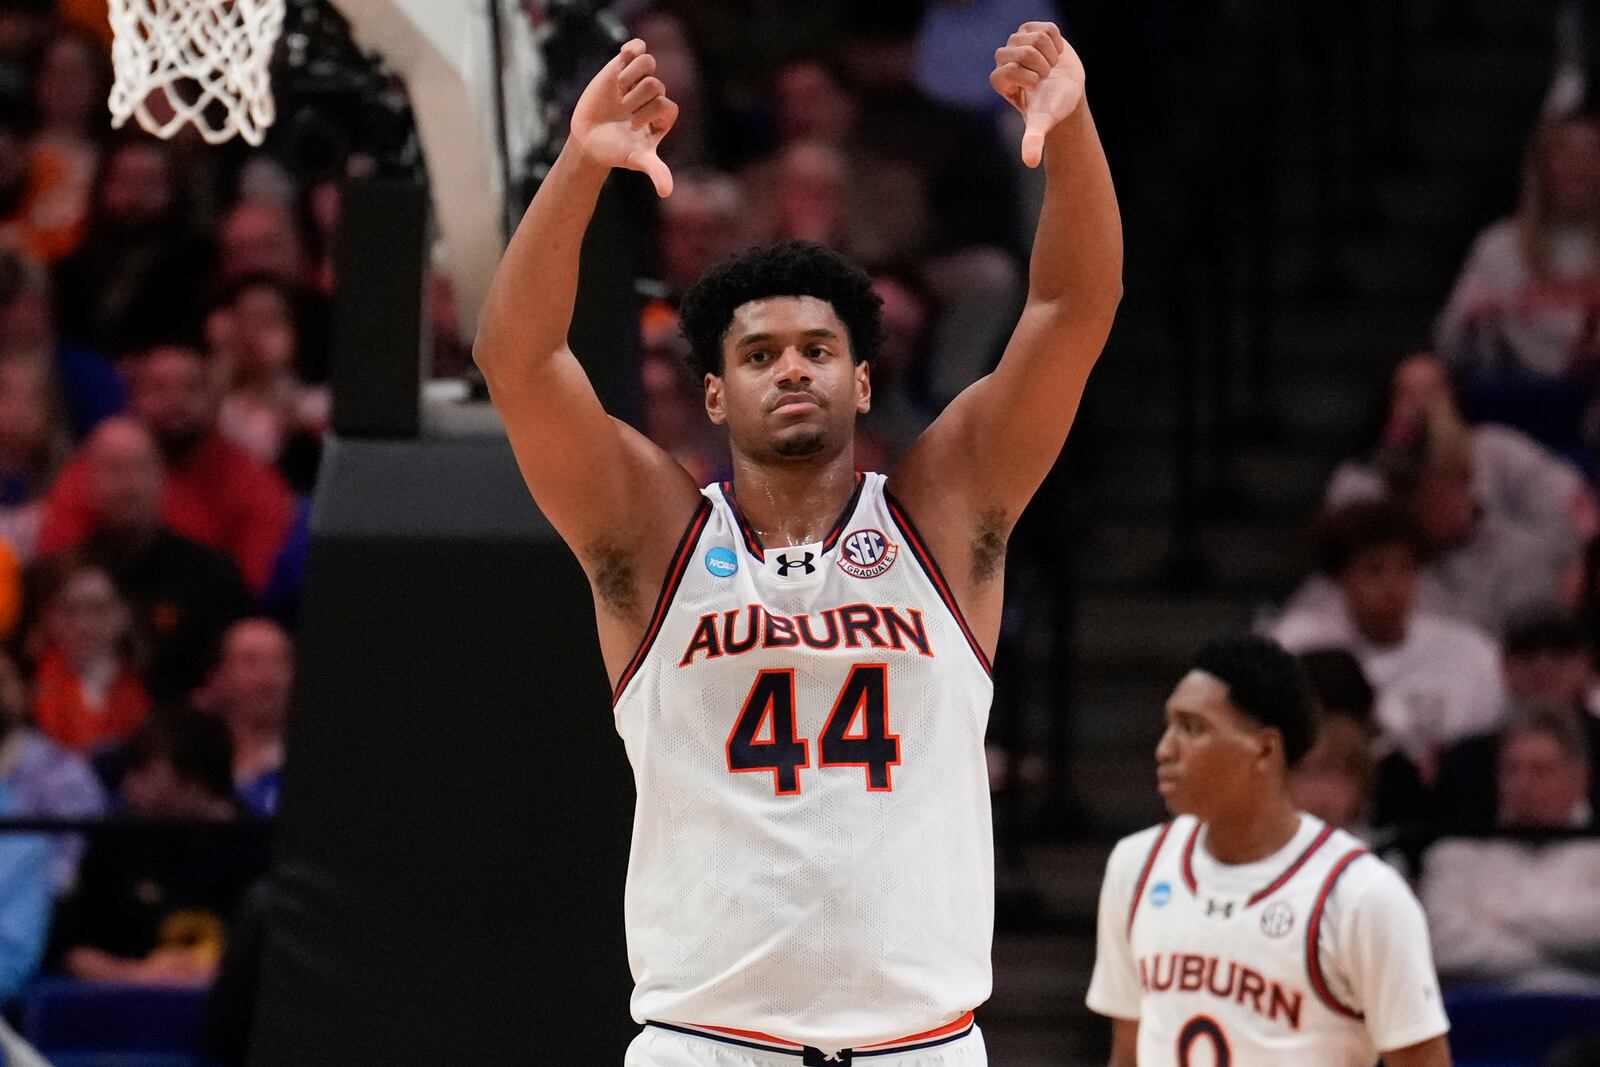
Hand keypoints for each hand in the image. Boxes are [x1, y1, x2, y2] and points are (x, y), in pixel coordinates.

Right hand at [570, 38, 677, 196]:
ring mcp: (637, 81)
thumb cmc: (615, 151)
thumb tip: (667, 191)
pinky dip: (633, 49)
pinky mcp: (621, 68)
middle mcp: (653, 97)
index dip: (649, 114)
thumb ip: (654, 170)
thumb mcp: (635, 159)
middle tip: (622, 111)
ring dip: (632, 77)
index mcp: (663, 116)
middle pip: (655, 85)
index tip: (633, 128)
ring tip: (619, 90)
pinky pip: (636, 49)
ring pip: (648, 64)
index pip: (667, 104)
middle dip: (637, 99)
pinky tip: (624, 56)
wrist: (589, 141)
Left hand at [991, 22, 1084, 167]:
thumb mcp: (1042, 123)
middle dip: (1042, 66)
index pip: (1008, 70)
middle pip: (1023, 51)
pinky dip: (1057, 42)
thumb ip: (1033, 140)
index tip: (1036, 88)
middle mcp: (1004, 59)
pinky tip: (1055, 54)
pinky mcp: (1032, 30)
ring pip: (1036, 38)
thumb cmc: (1051, 108)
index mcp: (1000, 79)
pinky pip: (1046, 28)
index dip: (1028, 78)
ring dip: (1051, 55)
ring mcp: (1017, 42)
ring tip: (1050, 67)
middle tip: (1045, 77)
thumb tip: (1030, 163)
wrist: (1067, 92)